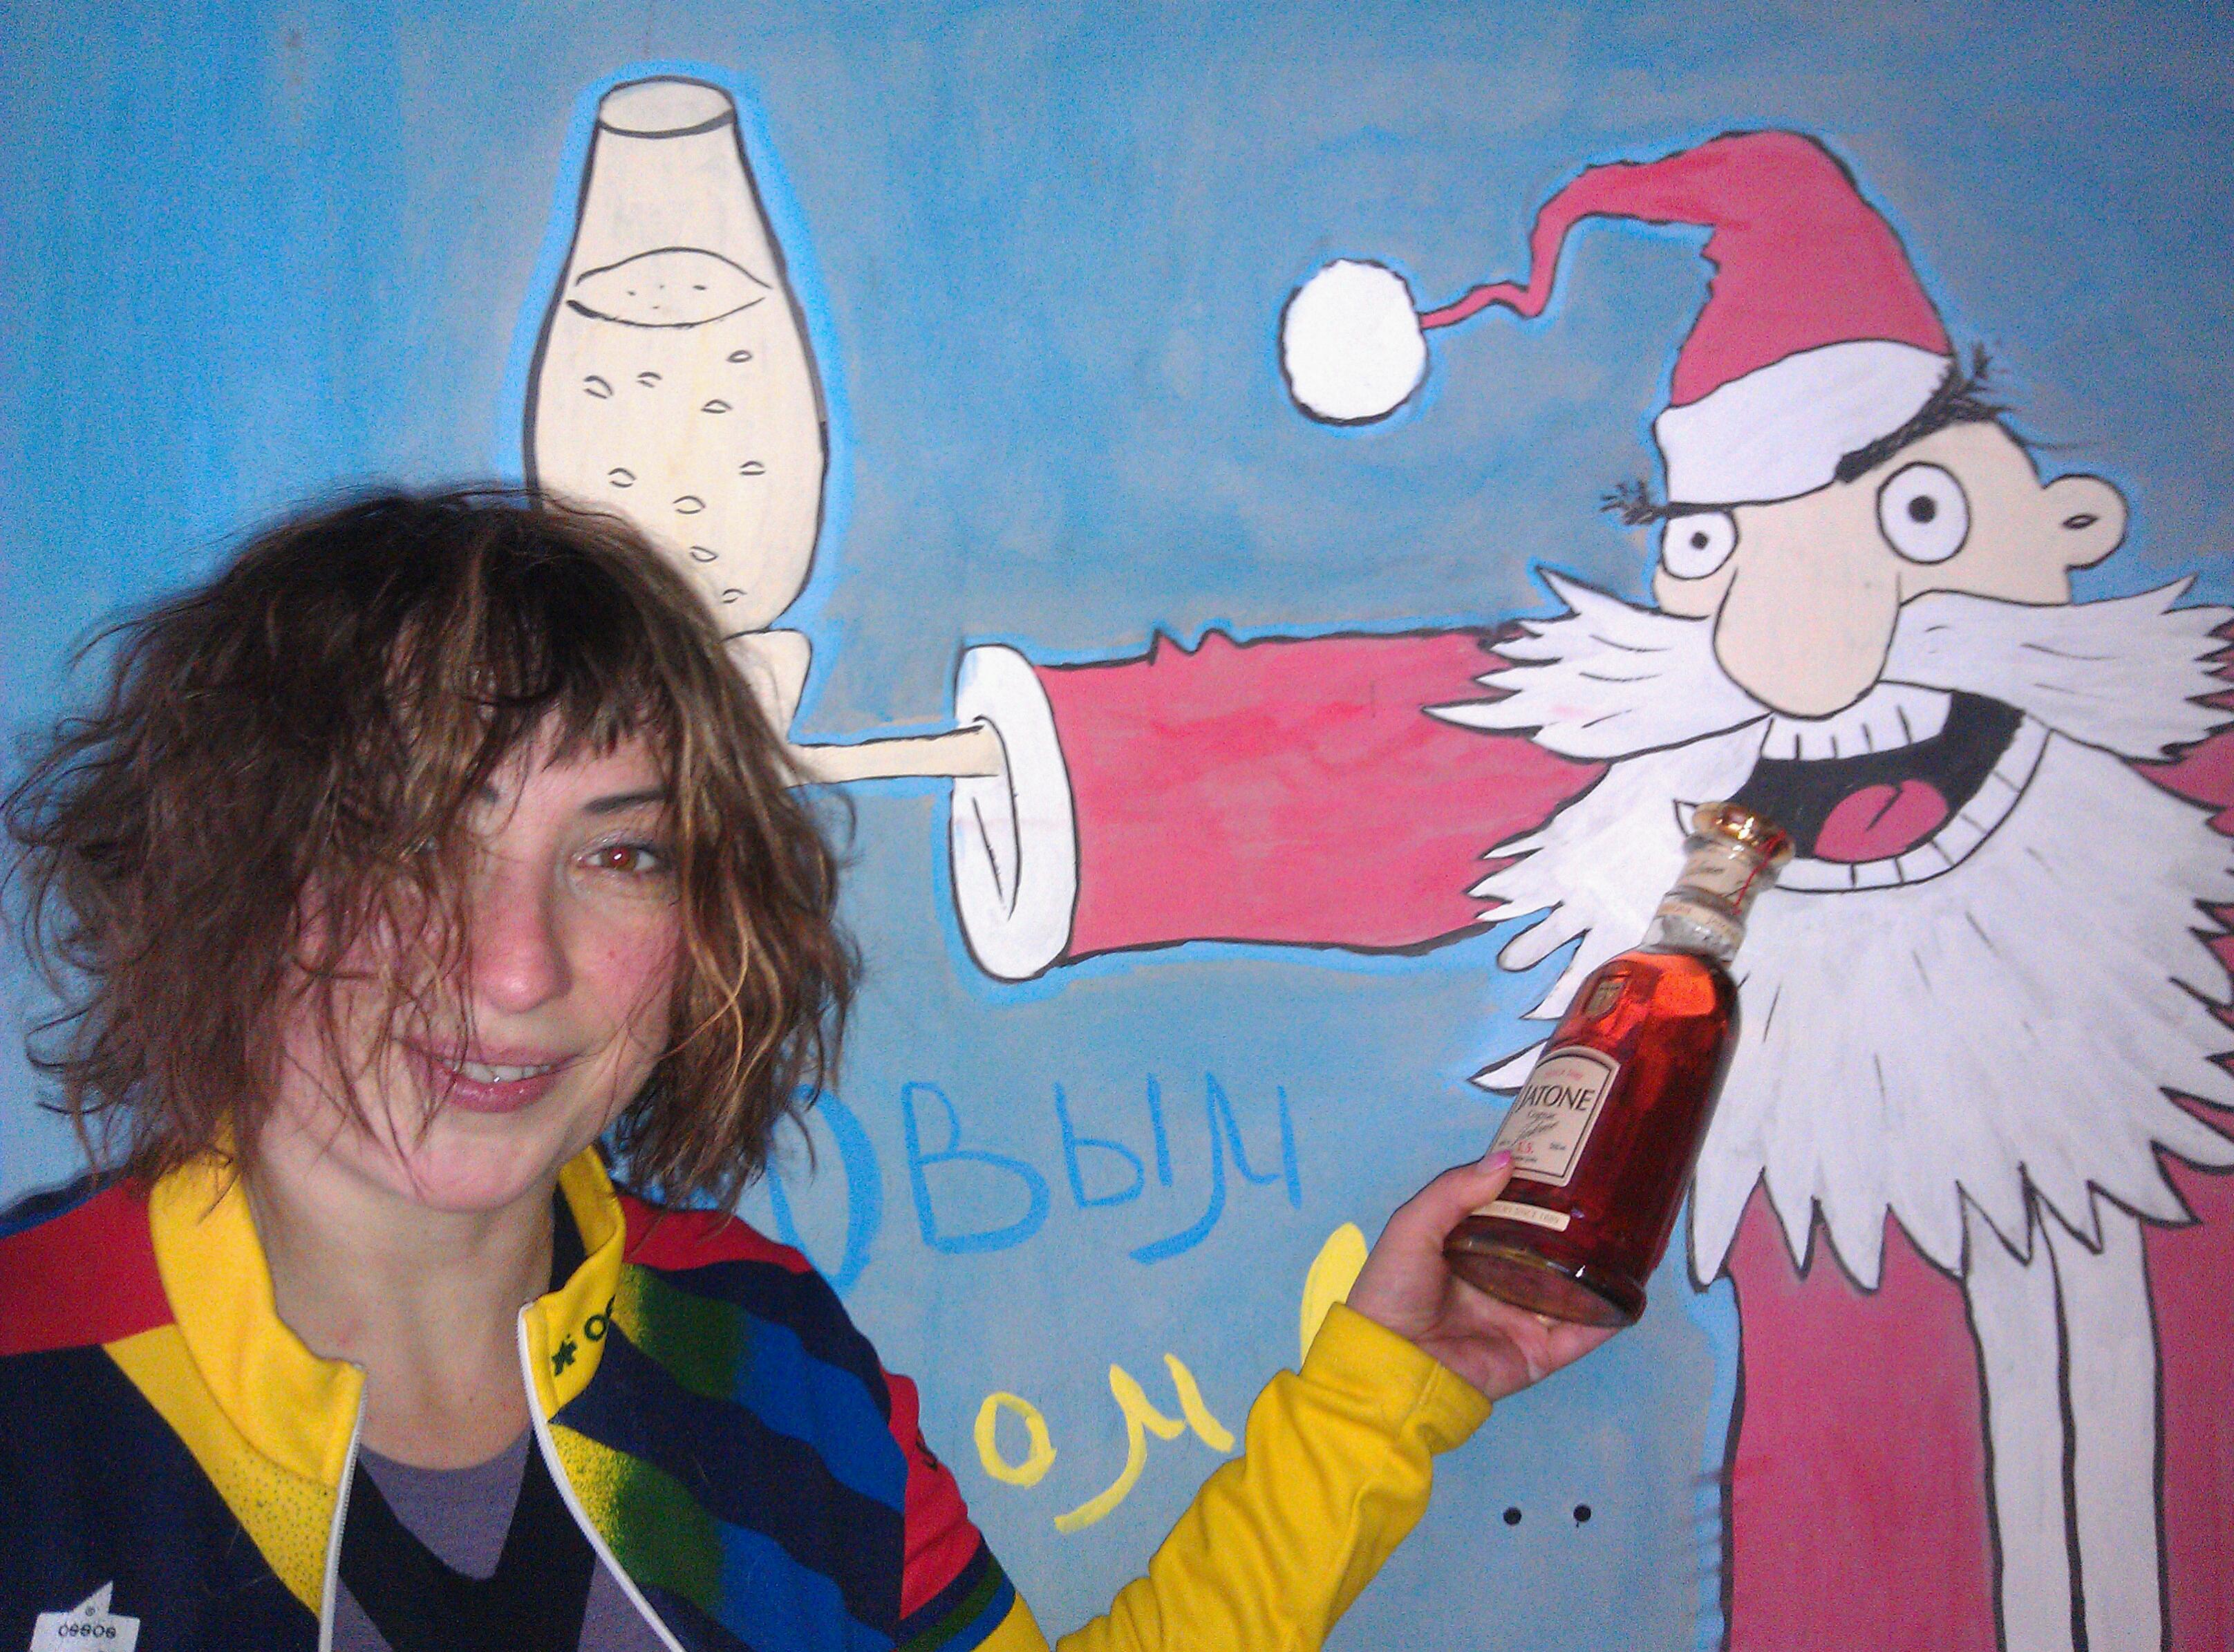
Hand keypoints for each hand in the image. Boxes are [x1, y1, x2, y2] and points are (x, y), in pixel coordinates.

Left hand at [1346, 1151, 1619, 1401]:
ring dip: (1601, 1269)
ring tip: (1633, 1238)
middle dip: (1579, 1229)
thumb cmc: (1394, 1290)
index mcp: (1472, 1250)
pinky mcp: (1538, 1353)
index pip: (1516, 1216)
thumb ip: (1455, 1191)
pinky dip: (1608, 1316)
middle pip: (1551, 1250)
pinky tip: (1632, 1292)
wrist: (1391, 1364)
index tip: (1574, 1164)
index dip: (1541, 1193)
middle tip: (1614, 1197)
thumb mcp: (1413, 1227)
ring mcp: (1523, 1318)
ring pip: (1574, 1289)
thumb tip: (1509, 1159)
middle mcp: (1502, 1281)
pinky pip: (1581, 1335)